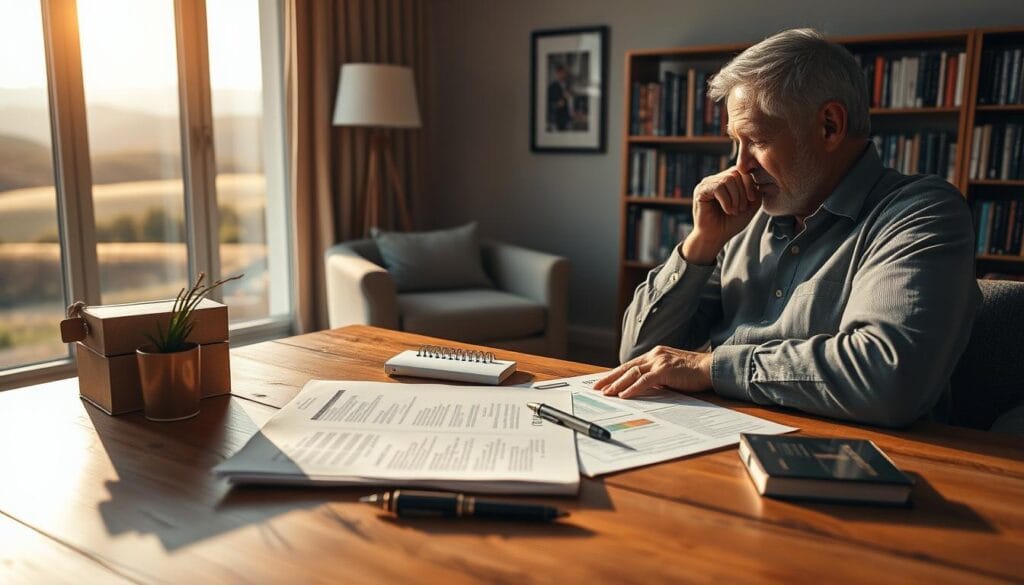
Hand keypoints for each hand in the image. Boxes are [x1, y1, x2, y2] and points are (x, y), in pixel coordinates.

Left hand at [592, 346, 713, 398]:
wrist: (711, 368)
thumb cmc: (694, 373)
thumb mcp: (671, 372)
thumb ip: (657, 377)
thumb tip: (642, 388)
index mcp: (655, 355)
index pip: (630, 365)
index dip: (615, 374)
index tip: (604, 381)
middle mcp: (654, 355)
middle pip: (626, 367)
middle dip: (610, 378)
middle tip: (597, 388)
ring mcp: (659, 361)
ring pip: (632, 373)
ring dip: (617, 384)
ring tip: (606, 393)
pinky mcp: (665, 370)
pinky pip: (644, 380)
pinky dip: (632, 388)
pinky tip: (623, 395)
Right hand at [683, 166, 761, 264]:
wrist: (715, 237)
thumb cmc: (730, 223)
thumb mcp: (749, 207)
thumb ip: (757, 193)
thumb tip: (768, 184)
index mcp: (727, 180)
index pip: (741, 170)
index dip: (750, 183)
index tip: (751, 200)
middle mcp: (716, 179)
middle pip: (735, 173)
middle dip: (743, 192)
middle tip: (741, 208)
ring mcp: (707, 184)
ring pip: (728, 179)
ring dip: (735, 198)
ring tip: (734, 211)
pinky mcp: (701, 191)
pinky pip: (718, 187)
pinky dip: (726, 200)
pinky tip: (727, 210)